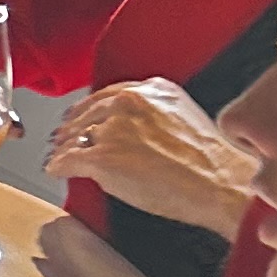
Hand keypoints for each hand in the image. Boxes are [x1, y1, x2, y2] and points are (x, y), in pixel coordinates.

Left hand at [47, 77, 252, 236]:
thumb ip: (154, 114)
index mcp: (151, 90)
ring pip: (73, 137)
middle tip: (62, 140)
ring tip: (58, 158)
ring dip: (63, 149)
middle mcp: (128, 103)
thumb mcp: (184, 118)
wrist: (220, 186)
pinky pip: (66, 160)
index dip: (88, 110)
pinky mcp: (102, 158)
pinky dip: (58, 167)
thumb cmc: (212, 162)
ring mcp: (112, 130)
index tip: (79, 117)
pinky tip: (56, 171)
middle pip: (84, 114)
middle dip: (72, 130)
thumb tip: (133, 126)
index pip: (105, 95)